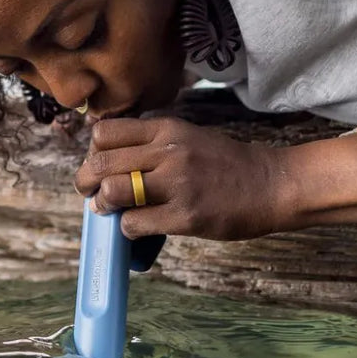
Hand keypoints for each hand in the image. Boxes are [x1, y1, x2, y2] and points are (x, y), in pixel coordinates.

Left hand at [74, 116, 286, 240]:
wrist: (271, 183)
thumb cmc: (224, 162)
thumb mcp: (185, 136)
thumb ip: (149, 143)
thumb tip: (106, 161)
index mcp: (164, 129)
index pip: (104, 133)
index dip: (92, 151)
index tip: (98, 164)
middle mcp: (167, 152)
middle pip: (101, 163)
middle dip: (85, 181)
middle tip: (89, 191)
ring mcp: (177, 184)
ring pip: (113, 191)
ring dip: (103, 204)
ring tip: (109, 209)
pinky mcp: (186, 216)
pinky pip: (135, 223)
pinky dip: (126, 228)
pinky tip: (135, 227)